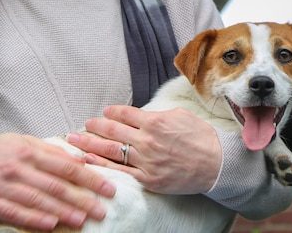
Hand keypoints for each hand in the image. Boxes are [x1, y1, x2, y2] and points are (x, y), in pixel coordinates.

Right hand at [0, 133, 114, 229]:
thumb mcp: (23, 142)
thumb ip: (51, 151)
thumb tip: (80, 159)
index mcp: (29, 151)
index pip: (66, 165)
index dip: (89, 177)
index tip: (107, 187)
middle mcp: (17, 168)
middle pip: (55, 185)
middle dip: (81, 198)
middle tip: (101, 209)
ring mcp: (1, 186)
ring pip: (37, 201)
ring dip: (62, 211)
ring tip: (82, 219)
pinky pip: (13, 213)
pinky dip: (33, 220)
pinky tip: (51, 225)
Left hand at [75, 105, 221, 193]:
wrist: (215, 163)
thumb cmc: (200, 137)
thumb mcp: (180, 115)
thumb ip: (157, 115)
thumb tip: (141, 115)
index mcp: (155, 121)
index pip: (124, 113)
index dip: (111, 112)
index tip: (104, 112)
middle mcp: (147, 140)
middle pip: (112, 130)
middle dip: (94, 126)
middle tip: (83, 124)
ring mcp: (145, 161)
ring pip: (110, 151)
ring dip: (89, 144)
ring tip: (75, 139)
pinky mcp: (147, 179)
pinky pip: (119, 171)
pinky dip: (101, 165)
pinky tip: (88, 160)